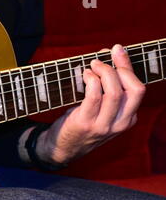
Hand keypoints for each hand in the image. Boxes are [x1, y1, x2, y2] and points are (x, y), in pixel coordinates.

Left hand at [37, 44, 145, 164]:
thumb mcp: (102, 110)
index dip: (127, 66)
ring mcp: (103, 126)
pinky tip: (85, 75)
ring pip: (114, 92)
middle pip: (134, 89)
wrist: (61, 148)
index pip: (138, 88)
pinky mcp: (85, 124)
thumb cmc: (81, 122)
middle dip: (120, 67)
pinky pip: (94, 97)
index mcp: (128, 119)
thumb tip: (108, 56)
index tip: (116, 50)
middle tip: (102, 57)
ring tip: (91, 65)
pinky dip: (91, 80)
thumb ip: (109, 89)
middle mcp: (120, 124)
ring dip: (103, 72)